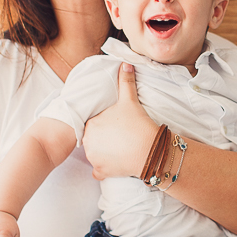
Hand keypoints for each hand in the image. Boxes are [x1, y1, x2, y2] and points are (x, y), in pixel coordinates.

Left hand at [82, 64, 157, 179]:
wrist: (149, 151)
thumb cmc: (138, 125)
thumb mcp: (130, 101)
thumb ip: (125, 82)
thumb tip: (125, 64)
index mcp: (90, 124)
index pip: (91, 121)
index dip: (102, 121)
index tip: (113, 122)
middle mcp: (87, 142)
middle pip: (91, 137)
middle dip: (102, 137)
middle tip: (117, 135)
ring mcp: (93, 158)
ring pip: (94, 153)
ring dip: (102, 152)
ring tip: (118, 147)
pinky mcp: (101, 171)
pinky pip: (98, 171)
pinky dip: (104, 168)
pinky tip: (113, 163)